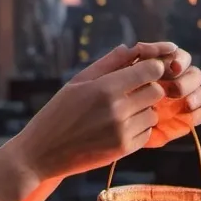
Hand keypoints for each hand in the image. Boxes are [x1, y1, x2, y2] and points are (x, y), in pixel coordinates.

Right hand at [9, 56, 167, 183]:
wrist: (43, 152)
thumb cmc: (58, 113)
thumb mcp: (77, 83)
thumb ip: (107, 64)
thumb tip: (131, 48)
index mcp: (105, 88)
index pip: (150, 71)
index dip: (151, 68)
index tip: (143, 71)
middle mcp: (117, 109)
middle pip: (156, 92)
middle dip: (148, 89)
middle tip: (130, 92)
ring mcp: (122, 131)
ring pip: (153, 113)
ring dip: (142, 111)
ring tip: (120, 112)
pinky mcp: (124, 149)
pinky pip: (146, 133)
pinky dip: (137, 129)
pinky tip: (117, 128)